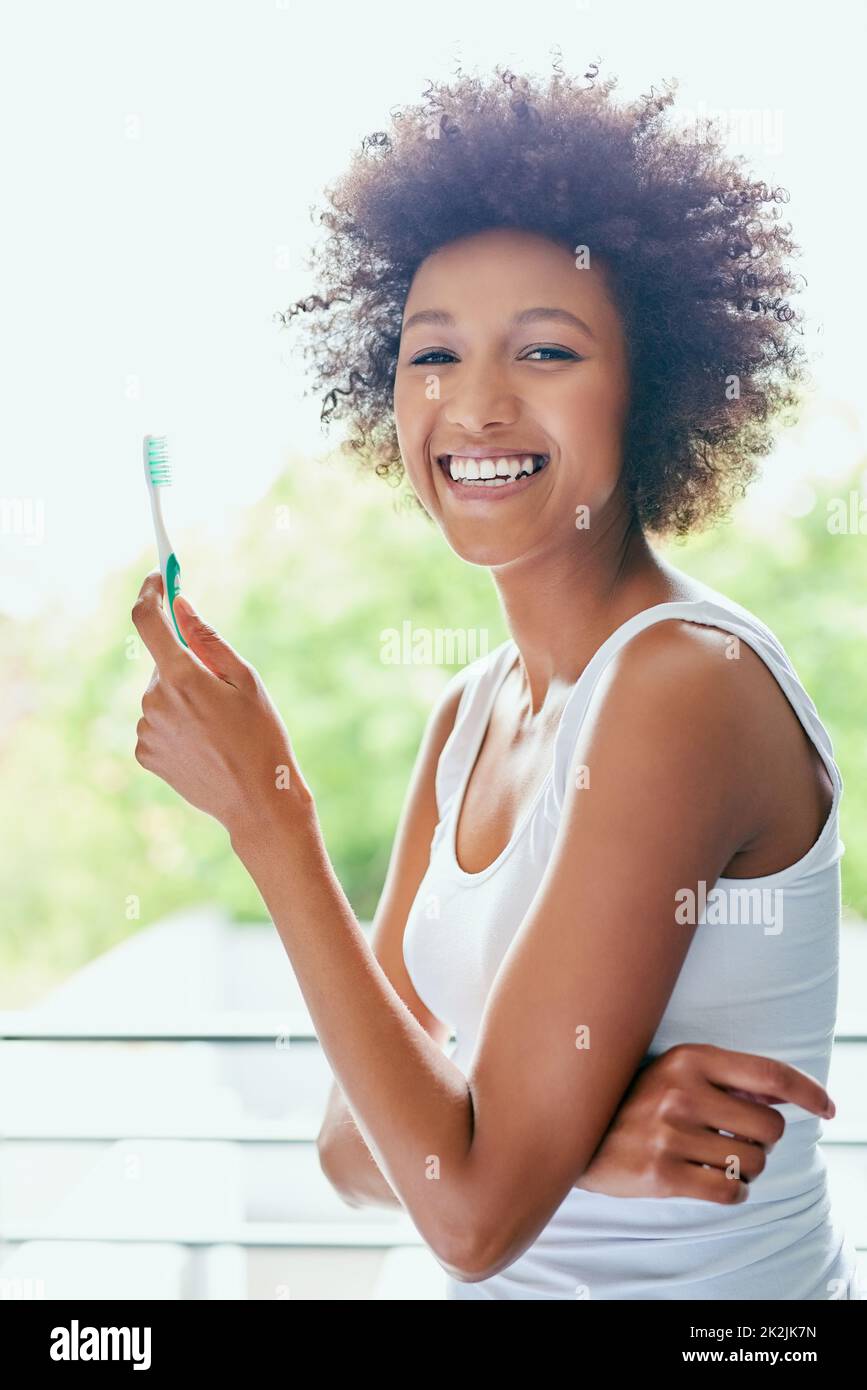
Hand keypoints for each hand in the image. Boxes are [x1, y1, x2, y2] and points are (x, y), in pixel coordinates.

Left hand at [131, 570, 313, 839]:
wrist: (258, 802)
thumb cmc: (262, 737)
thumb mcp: (247, 681)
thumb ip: (209, 640)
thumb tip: (182, 605)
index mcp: (182, 678)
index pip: (146, 620)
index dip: (150, 593)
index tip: (159, 580)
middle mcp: (154, 702)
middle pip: (162, 663)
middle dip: (186, 665)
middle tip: (222, 689)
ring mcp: (146, 730)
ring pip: (160, 695)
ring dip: (183, 697)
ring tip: (219, 727)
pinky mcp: (145, 754)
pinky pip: (157, 723)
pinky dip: (177, 724)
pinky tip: (205, 744)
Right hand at [574, 1043, 834, 1202]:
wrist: (570, 1136)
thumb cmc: (632, 1103)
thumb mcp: (673, 1073)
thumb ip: (727, 1077)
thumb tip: (782, 1091)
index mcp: (688, 1058)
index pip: (769, 1073)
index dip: (808, 1092)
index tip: (828, 1108)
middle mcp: (680, 1092)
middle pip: (771, 1127)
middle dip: (761, 1140)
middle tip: (732, 1139)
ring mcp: (669, 1134)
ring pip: (754, 1163)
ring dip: (744, 1168)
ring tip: (712, 1158)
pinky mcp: (661, 1175)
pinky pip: (730, 1192)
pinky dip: (731, 1192)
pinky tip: (709, 1180)